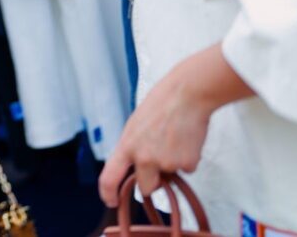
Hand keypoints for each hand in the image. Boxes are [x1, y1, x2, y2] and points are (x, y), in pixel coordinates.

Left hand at [98, 67, 211, 206]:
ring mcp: (166, 162)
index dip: (108, 194)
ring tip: (174, 138)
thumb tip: (136, 167)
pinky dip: (188, 158)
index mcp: (126, 146)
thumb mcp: (135, 127)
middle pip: (146, 187)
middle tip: (160, 161)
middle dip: (153, 181)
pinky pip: (187, 168)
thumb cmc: (159, 106)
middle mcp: (143, 158)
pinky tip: (187, 139)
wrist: (186, 95)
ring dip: (173, 165)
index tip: (111, 201)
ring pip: (170, 176)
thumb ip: (133, 148)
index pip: (109, 178)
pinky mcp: (187, 163)